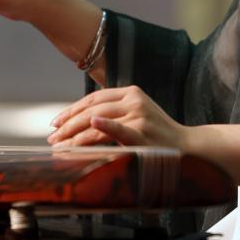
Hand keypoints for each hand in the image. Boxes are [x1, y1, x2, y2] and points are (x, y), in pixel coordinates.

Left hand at [47, 85, 187, 149]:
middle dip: (68, 124)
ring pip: (97, 121)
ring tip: (59, 145)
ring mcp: (138, 116)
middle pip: (92, 109)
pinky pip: (118, 129)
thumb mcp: (138, 115)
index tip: (55, 123)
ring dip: (75, 135)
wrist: (187, 146)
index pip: (93, 98)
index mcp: (131, 92)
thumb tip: (83, 121)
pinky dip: (104, 126)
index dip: (72, 110)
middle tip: (52, 137)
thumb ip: (115, 113)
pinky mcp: (142, 133)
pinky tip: (92, 124)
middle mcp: (133, 100)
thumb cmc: (158, 135)